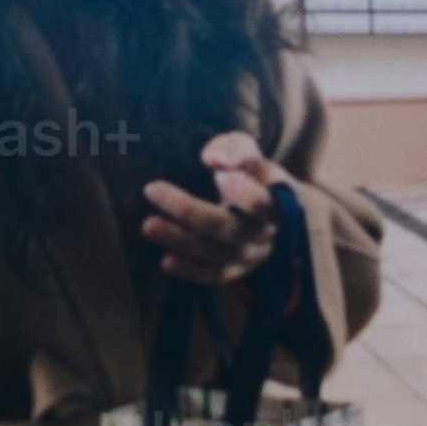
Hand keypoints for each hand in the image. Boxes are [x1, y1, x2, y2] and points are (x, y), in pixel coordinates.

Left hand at [136, 128, 278, 288]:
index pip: (263, 203)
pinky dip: (190, 271)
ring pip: (215, 253)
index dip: (243, 193)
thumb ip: (234, 149)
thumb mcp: (247, 152)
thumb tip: (214, 160)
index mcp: (277, 202)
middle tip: (151, 190)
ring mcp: (250, 255)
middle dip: (188, 210)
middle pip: (227, 228)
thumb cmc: (252, 174)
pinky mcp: (235, 270)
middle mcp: (265, 233)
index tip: (218, 173)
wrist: (271, 211)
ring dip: (180, 240)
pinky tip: (166, 261)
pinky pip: (213, 276)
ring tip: (148, 225)